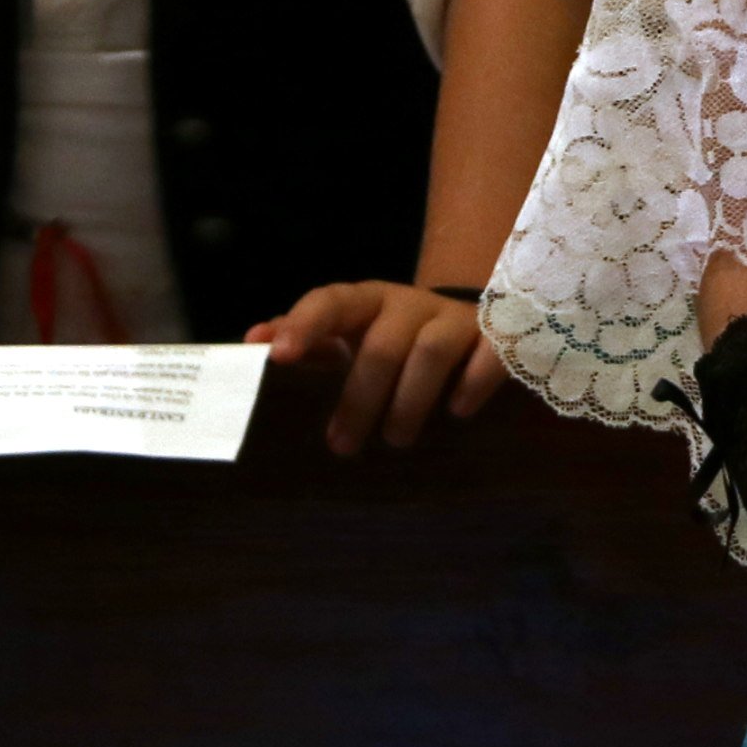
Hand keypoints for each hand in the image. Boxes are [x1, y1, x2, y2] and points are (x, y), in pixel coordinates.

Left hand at [246, 281, 502, 453]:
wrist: (467, 324)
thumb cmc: (391, 338)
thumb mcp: (349, 335)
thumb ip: (305, 339)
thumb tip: (250, 343)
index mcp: (367, 301)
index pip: (332, 301)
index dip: (305, 324)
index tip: (280, 358)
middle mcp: (411, 304)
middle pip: (382, 345)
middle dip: (359, 398)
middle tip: (341, 446)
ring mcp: (456, 319)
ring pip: (431, 351)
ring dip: (410, 400)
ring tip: (396, 439)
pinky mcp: (496, 336)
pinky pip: (490, 353)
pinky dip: (472, 384)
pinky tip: (458, 413)